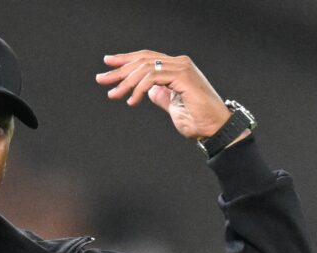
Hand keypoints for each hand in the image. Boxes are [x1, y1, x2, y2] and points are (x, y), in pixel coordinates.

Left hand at [95, 50, 231, 139]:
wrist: (214, 129)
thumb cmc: (197, 120)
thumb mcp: (172, 105)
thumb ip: (161, 95)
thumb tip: (150, 91)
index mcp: (175, 68)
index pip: (146, 58)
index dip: (126, 60)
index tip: (108, 64)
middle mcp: (179, 63)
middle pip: (142, 60)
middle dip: (119, 70)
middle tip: (101, 79)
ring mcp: (182, 68)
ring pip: (145, 68)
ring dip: (126, 82)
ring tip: (115, 94)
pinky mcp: (183, 76)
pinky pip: (153, 77)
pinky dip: (139, 88)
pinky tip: (132, 101)